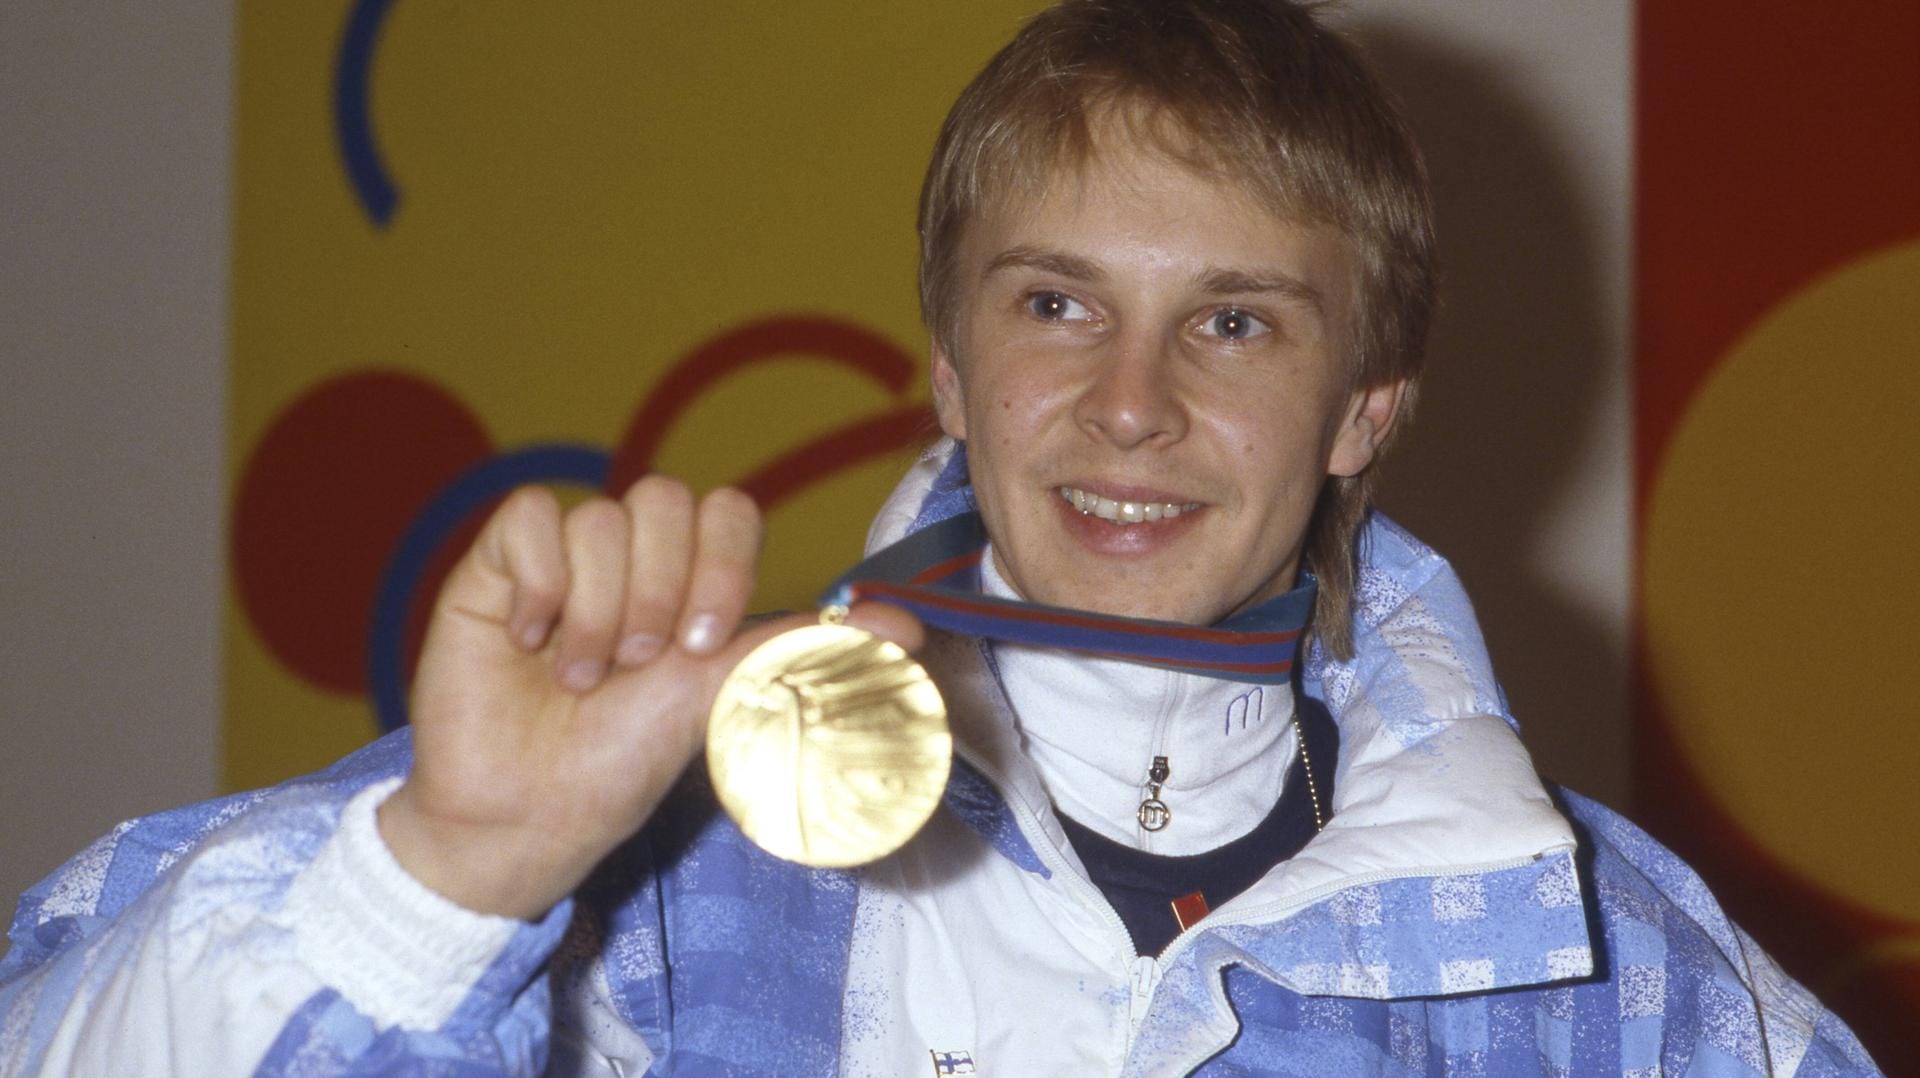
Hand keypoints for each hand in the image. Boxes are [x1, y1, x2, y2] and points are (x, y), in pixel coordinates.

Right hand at [377, 478, 921, 918]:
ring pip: (599, 516)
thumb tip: (909, 629)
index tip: (703, 646)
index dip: (722, 564)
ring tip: (579, 676)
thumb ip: (804, 649)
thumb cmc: (622, 762)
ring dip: (597, 609)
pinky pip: (531, 516)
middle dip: (661, 591)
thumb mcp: (723, 699)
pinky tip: (529, 641)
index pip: (729, 510)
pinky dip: (538, 583)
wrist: (529, 814)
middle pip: (665, 498)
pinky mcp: (496, 565)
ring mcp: (562, 558)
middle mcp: (629, 560)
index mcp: (690, 583)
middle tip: (638, 664)